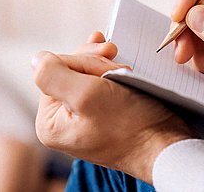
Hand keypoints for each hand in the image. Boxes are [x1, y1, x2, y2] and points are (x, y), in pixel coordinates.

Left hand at [33, 32, 193, 182]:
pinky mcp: (100, 113)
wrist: (166, 145)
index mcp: (49, 122)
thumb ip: (53, 75)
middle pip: (68, 71)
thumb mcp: (86, 95)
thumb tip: (36, 59)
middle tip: (118, 62)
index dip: (81, 61)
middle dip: (94, 63)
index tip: (107, 63)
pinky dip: (110, 71)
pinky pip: (98, 83)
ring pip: (84, 73)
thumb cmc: (132, 126)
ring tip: (124, 70)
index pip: (54, 71)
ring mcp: (81, 118)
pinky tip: (119, 65)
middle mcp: (61, 122)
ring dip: (105, 65)